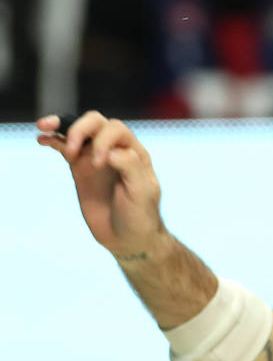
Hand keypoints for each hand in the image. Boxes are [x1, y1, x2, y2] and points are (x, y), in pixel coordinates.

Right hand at [36, 111, 165, 258]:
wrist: (127, 237)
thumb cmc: (141, 215)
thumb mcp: (142, 192)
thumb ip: (130, 167)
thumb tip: (109, 151)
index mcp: (134, 152)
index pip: (115, 130)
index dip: (103, 141)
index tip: (99, 164)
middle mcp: (115, 150)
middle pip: (96, 123)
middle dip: (80, 128)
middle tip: (73, 151)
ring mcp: (95, 158)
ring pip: (79, 132)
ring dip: (63, 126)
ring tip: (44, 127)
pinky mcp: (80, 169)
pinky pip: (65, 148)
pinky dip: (53, 140)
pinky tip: (42, 139)